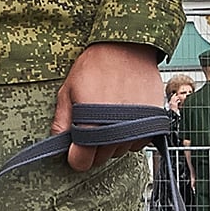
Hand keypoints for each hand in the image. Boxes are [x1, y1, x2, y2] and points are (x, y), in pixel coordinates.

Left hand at [53, 42, 166, 172]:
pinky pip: (138, 142)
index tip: (75, 149)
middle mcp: (116, 132)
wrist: (127, 48)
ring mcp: (137, 128)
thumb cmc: (96, 66)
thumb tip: (56, 142)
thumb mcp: (68, 90)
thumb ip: (62, 121)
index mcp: (92, 127)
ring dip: (112, 141)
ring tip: (108, 117)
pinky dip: (130, 135)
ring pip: (119, 150)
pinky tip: (124, 118)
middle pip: (101, 159)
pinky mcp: (153, 122)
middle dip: (92, 148)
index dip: (75, 157)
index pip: (81, 162)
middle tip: (90, 127)